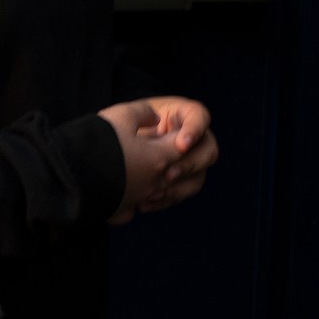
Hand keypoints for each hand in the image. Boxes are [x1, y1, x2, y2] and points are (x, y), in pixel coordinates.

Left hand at [98, 96, 220, 223]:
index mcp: (183, 115)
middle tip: (167, 174)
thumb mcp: (127, 115)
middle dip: (190, 164)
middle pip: (209, 151)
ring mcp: (189, 163)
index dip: (194, 131)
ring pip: (198, 177)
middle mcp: (192, 139)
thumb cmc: (121, 126)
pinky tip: (145, 203)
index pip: (199, 117)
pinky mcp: (178, 183)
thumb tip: (155, 122)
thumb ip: (140, 115)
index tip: (181, 146)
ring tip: (154, 193)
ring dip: (179, 188)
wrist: (109, 152)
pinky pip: (181, 195)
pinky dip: (165, 200)